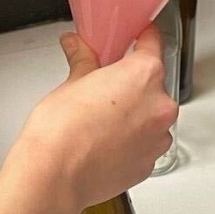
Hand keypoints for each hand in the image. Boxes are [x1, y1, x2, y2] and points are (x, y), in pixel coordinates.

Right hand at [10, 27, 177, 209]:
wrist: (55, 176)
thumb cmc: (61, 132)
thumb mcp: (72, 83)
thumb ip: (84, 61)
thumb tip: (79, 47)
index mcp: (144, 75)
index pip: (153, 43)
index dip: (143, 38)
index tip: (139, 37)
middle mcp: (159, 106)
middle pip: (152, 85)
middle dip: (130, 85)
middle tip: (102, 89)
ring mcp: (157, 138)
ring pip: (150, 117)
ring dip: (132, 116)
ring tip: (100, 122)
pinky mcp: (149, 165)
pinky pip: (144, 145)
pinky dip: (129, 142)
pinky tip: (103, 142)